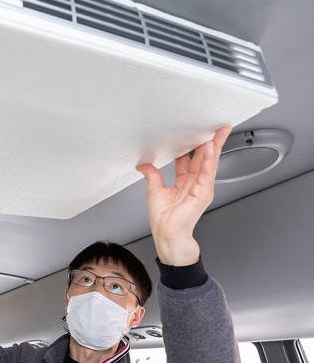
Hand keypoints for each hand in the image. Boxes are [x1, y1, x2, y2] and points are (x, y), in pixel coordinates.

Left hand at [136, 125, 231, 265]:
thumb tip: (144, 165)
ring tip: (217, 132)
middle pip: (204, 158)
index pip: (191, 159)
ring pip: (209, 163)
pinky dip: (209, 160)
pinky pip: (207, 173)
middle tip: (216, 127)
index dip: (193, 146)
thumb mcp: (154, 190)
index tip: (194, 133)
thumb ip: (152, 175)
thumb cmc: (163, 219)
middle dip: (211, 142)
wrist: (167, 235)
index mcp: (184, 182)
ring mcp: (201, 188)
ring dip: (214, 147)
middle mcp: (194, 183)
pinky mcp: (203, 193)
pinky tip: (209, 148)